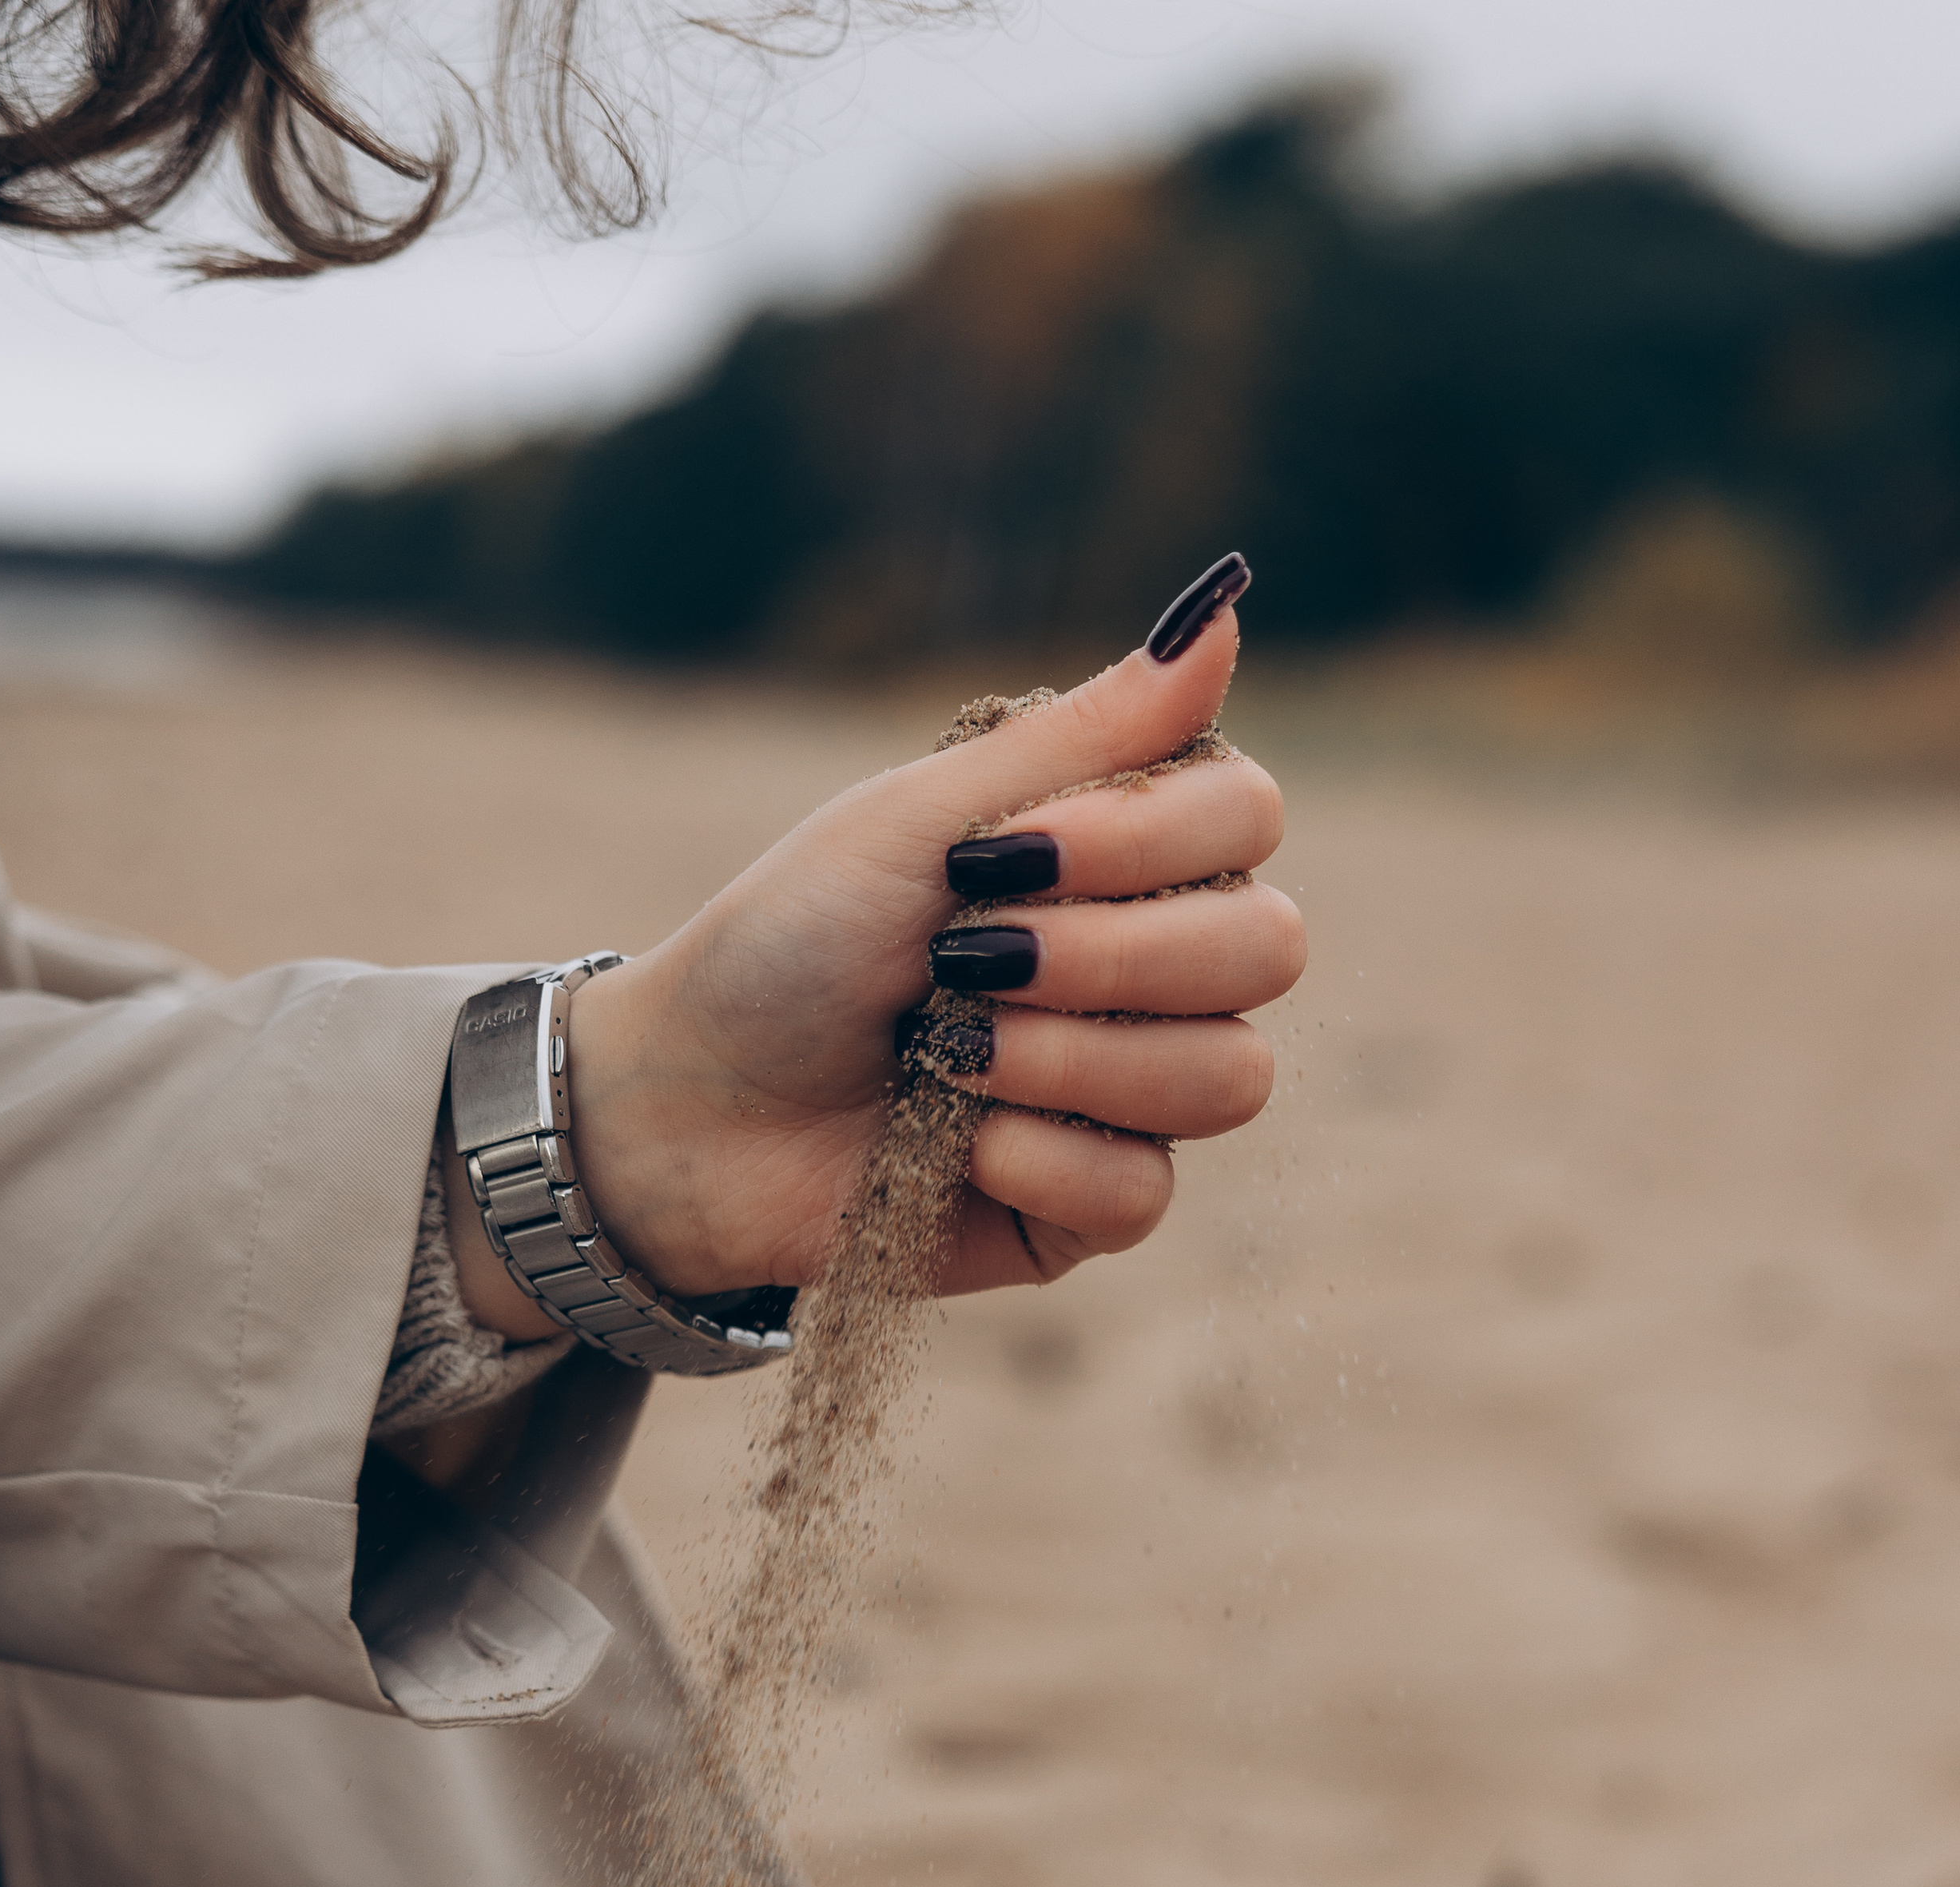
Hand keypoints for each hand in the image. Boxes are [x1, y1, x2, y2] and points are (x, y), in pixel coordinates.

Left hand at [447, 573, 1301, 1322]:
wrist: (692, 1103)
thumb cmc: (795, 941)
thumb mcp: (925, 817)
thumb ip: (1084, 732)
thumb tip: (1222, 606)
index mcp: (1126, 858)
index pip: (1250, 819)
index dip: (1152, 837)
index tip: (1006, 852)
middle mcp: (1157, 971)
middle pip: (1267, 948)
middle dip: (1110, 954)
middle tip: (969, 957)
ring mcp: (1134, 1094)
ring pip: (1227, 1077)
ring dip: (1073, 1058)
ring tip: (945, 1052)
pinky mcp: (1093, 1207)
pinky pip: (1145, 1192)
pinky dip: (1040, 1160)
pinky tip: (955, 1144)